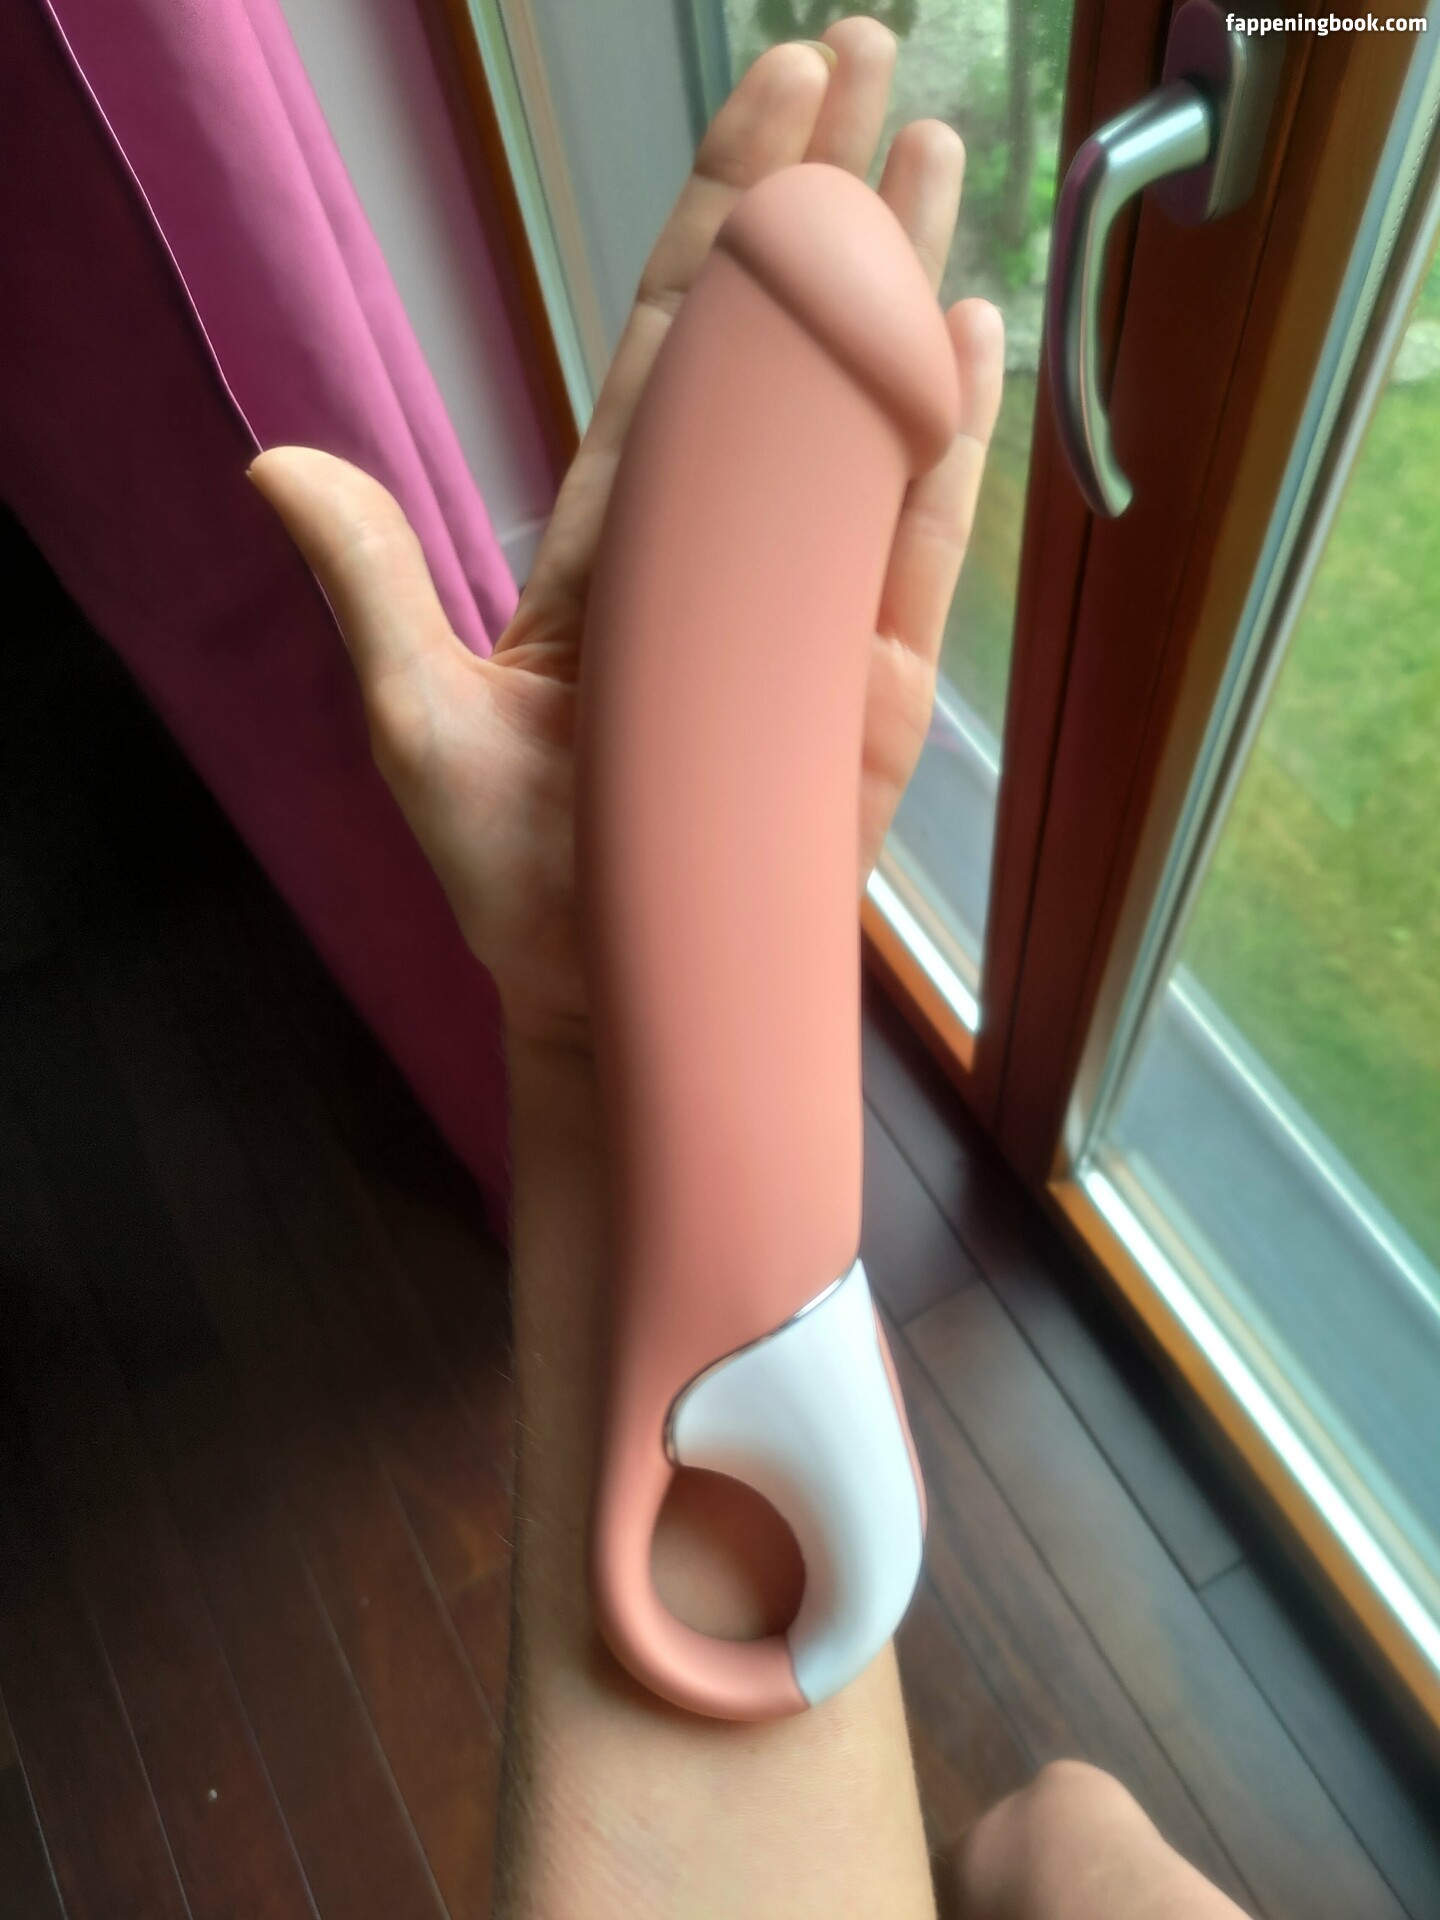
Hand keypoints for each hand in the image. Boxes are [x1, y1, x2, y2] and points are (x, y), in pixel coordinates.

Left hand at [250, 18, 1003, 1056]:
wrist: (618, 992)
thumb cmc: (522, 878)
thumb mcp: (420, 727)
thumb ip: (372, 587)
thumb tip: (276, 463)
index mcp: (616, 537)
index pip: (673, 339)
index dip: (718, 212)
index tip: (768, 93)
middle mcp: (719, 546)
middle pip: (779, 340)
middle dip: (821, 193)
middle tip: (871, 55)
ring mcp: (804, 604)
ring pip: (858, 414)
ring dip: (892, 282)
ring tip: (932, 151)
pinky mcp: (868, 677)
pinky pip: (911, 540)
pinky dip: (939, 439)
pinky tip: (962, 332)